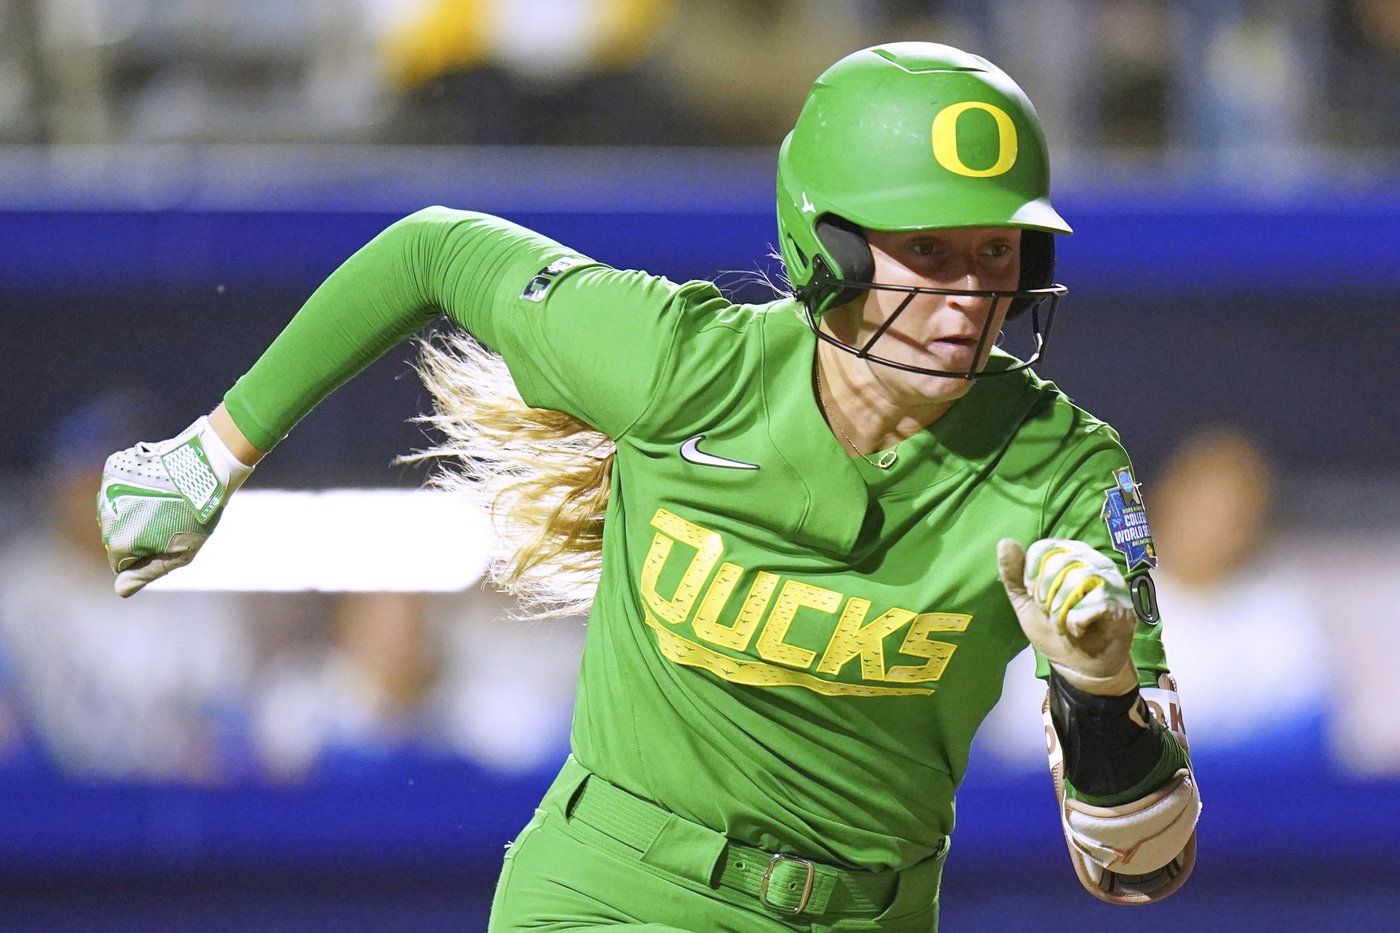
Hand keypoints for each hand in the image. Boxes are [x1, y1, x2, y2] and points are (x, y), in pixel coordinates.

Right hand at [97, 415, 252, 596]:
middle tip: (167, 520)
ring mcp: (106, 490)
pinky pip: (117, 486)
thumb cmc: (195, 515)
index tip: (166, 542)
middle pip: (115, 536)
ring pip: (115, 511)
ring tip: (163, 501)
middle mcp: (104, 517)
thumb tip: (119, 590)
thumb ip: (146, 573)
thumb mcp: (178, 553)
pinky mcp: (113, 467)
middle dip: (136, 533)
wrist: (203, 468)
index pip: (120, 563)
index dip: (144, 557)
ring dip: (132, 509)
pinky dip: (132, 487)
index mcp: (118, 542)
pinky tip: (155, 483)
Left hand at [997, 538, 1137, 694]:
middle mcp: (1094, 561)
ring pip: (1078, 581)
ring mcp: (1113, 581)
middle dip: (1046, 596)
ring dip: (1061, 611)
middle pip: (1059, 564)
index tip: (1034, 596)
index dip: (1032, 575)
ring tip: (1065, 623)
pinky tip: (1079, 630)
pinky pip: (1095, 603)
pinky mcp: (1123, 604)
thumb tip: (1005, 542)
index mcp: (1071, 554)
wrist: (1078, 666)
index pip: (1044, 548)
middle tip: (1051, 613)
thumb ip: (1014, 575)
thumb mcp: (1026, 602)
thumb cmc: (1055, 629)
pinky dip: (1077, 622)